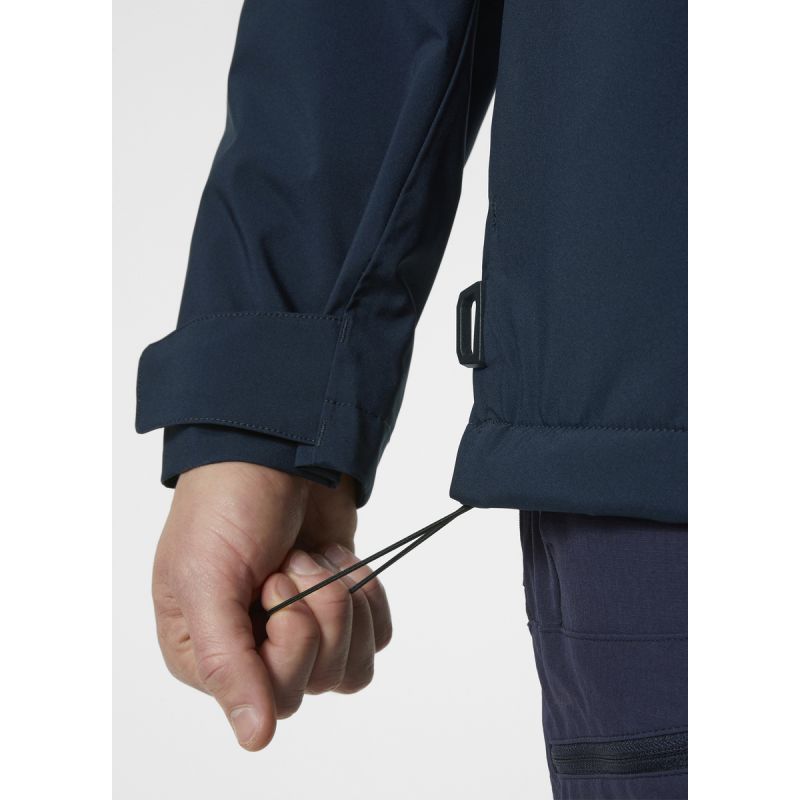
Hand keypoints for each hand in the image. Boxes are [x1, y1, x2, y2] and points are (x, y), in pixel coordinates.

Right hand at [152, 462, 391, 749]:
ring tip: (315, 556)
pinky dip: (369, 595)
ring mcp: (303, 628)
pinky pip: (377, 635)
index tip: (273, 582)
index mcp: (210, 653)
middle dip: (320, 610)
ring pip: (353, 666)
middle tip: (293, 560)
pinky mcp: (340, 604)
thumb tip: (255, 737)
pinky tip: (340, 559)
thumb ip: (226, 663)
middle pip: (320, 681)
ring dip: (344, 601)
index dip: (290, 641)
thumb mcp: (206, 580)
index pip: (275, 696)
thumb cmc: (226, 506)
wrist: (276, 449)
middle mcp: (257, 650)